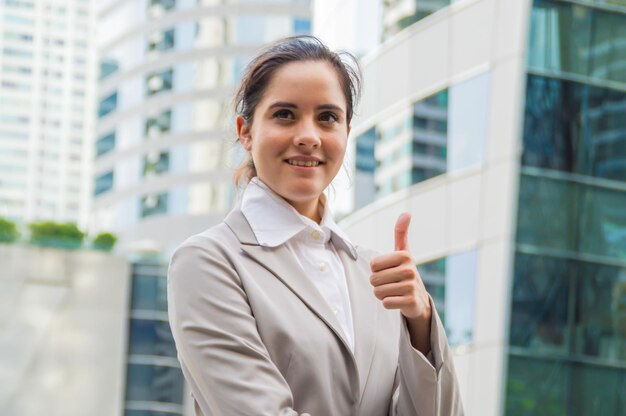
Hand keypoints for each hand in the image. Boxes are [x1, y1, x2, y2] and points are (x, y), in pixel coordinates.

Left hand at [369, 213, 431, 351]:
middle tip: (391, 283)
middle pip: (374, 279)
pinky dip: (388, 303)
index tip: (389, 271)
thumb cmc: (405, 272)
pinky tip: (398, 300)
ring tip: (394, 291)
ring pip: (378, 292)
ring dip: (382, 294)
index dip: (377, 270)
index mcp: (404, 256)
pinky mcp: (410, 302)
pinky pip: (386, 303)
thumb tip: (406, 213)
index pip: (373, 265)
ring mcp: (411, 286)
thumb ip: (401, 233)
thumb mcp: (403, 252)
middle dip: (378, 284)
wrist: (418, 299)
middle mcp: (409, 270)